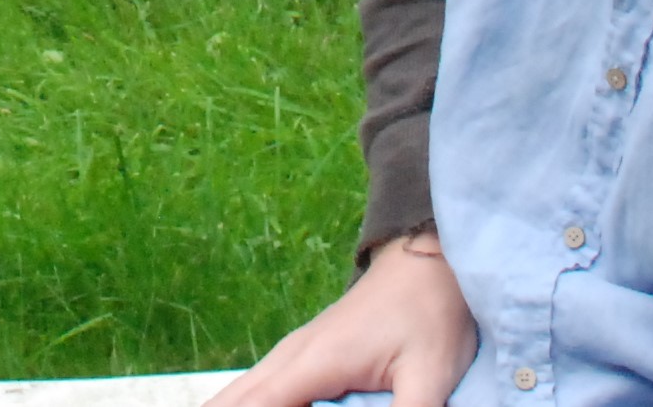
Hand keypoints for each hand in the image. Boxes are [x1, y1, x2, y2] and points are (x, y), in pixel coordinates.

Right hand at [208, 231, 475, 406]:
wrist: (425, 260)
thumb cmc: (429, 314)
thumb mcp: (429, 376)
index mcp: (314, 363)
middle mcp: (291, 357)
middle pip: (234, 400)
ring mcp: (294, 354)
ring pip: (241, 392)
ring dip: (223, 406)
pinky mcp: (304, 358)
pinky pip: (258, 388)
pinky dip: (240, 402)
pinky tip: (228, 405)